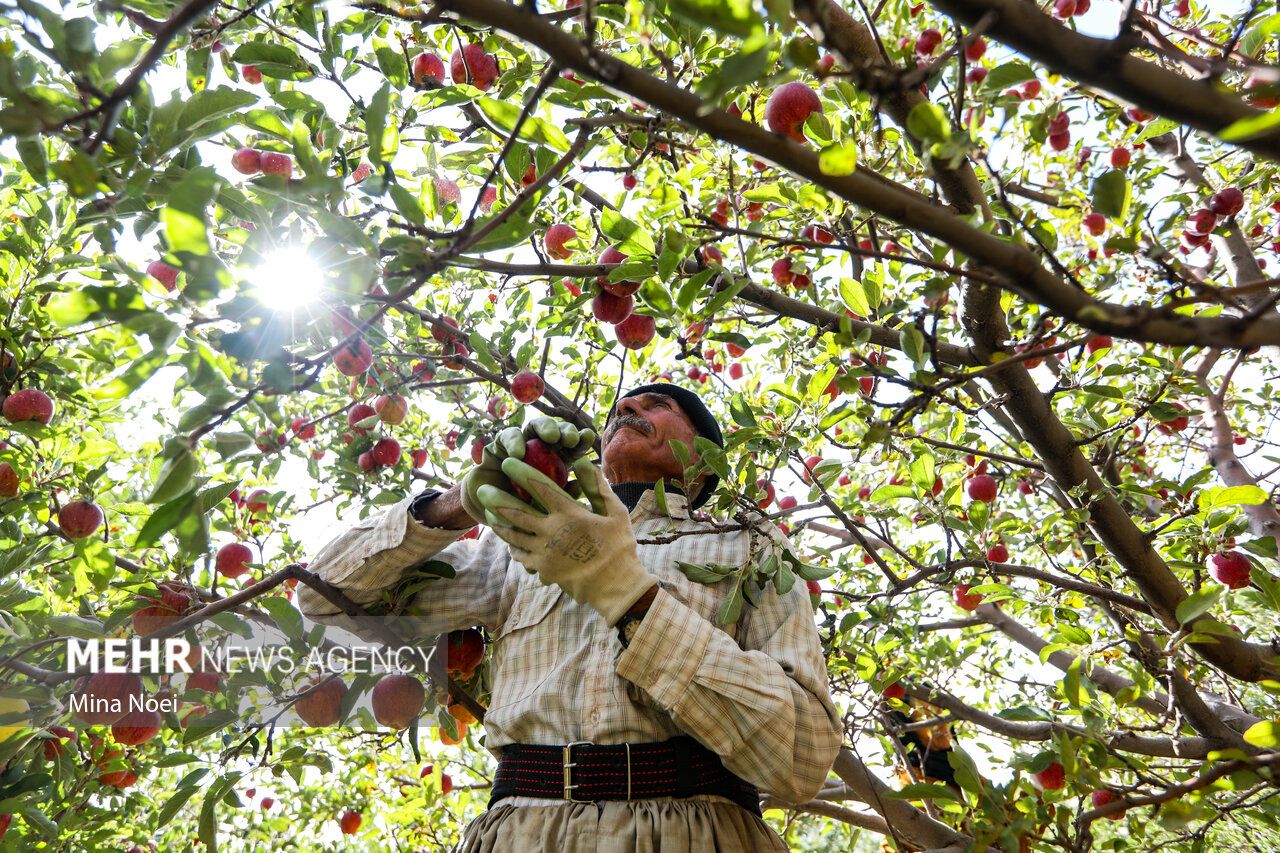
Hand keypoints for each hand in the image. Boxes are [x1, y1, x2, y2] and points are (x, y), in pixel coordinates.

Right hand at [460, 419, 597, 523]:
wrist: (490, 511)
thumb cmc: (523, 510)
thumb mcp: (544, 504)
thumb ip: (561, 494)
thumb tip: (578, 485)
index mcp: (558, 461)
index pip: (573, 447)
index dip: (581, 440)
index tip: (588, 437)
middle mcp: (541, 449)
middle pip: (558, 432)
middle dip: (566, 431)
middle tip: (571, 438)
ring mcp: (522, 443)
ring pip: (536, 426)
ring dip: (546, 428)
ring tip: (551, 436)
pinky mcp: (500, 444)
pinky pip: (508, 436)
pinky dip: (514, 442)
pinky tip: (517, 452)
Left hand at [477, 457, 656, 625]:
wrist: (614, 586)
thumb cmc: (618, 546)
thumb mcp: (615, 512)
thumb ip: (597, 487)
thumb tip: (583, 463)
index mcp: (569, 514)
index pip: (539, 487)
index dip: (520, 473)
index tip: (508, 463)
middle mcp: (551, 532)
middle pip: (515, 512)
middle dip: (496, 499)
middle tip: (482, 490)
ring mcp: (544, 552)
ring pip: (512, 535)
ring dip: (498, 523)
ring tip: (488, 514)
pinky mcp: (542, 569)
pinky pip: (520, 554)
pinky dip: (512, 545)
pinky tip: (508, 540)